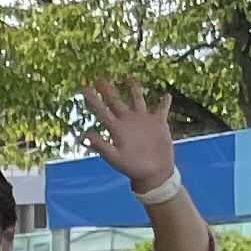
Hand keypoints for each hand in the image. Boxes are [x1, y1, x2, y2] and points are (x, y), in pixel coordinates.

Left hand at [85, 77, 181, 194]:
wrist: (152, 173)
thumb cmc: (131, 167)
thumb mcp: (114, 157)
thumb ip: (101, 145)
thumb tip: (86, 135)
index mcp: (116, 128)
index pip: (101, 110)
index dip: (93, 99)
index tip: (84, 88)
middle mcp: (127, 122)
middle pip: (115, 102)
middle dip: (107, 91)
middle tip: (99, 78)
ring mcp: (143, 121)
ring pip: (137, 100)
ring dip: (133, 89)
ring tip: (128, 78)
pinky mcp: (158, 123)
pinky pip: (161, 109)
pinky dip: (164, 102)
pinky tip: (166, 95)